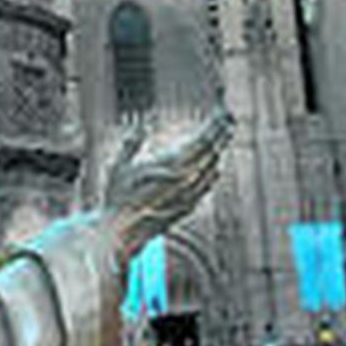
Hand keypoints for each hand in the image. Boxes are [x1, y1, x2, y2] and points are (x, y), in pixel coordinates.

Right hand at [102, 109, 232, 258]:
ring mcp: (189, 195)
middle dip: (220, 133)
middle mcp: (185, 180)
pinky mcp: (188, 207)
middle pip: (211, 151)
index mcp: (171, 164)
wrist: (122, 234)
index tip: (222, 112)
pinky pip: (206, 186)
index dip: (214, 125)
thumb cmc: (117, 200)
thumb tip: (141, 128)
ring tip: (223, 136)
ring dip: (217, 150)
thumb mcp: (119, 166)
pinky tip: (214, 168)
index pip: (202, 140)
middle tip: (228, 118)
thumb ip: (131, 144)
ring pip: (211, 167)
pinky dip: (212, 173)